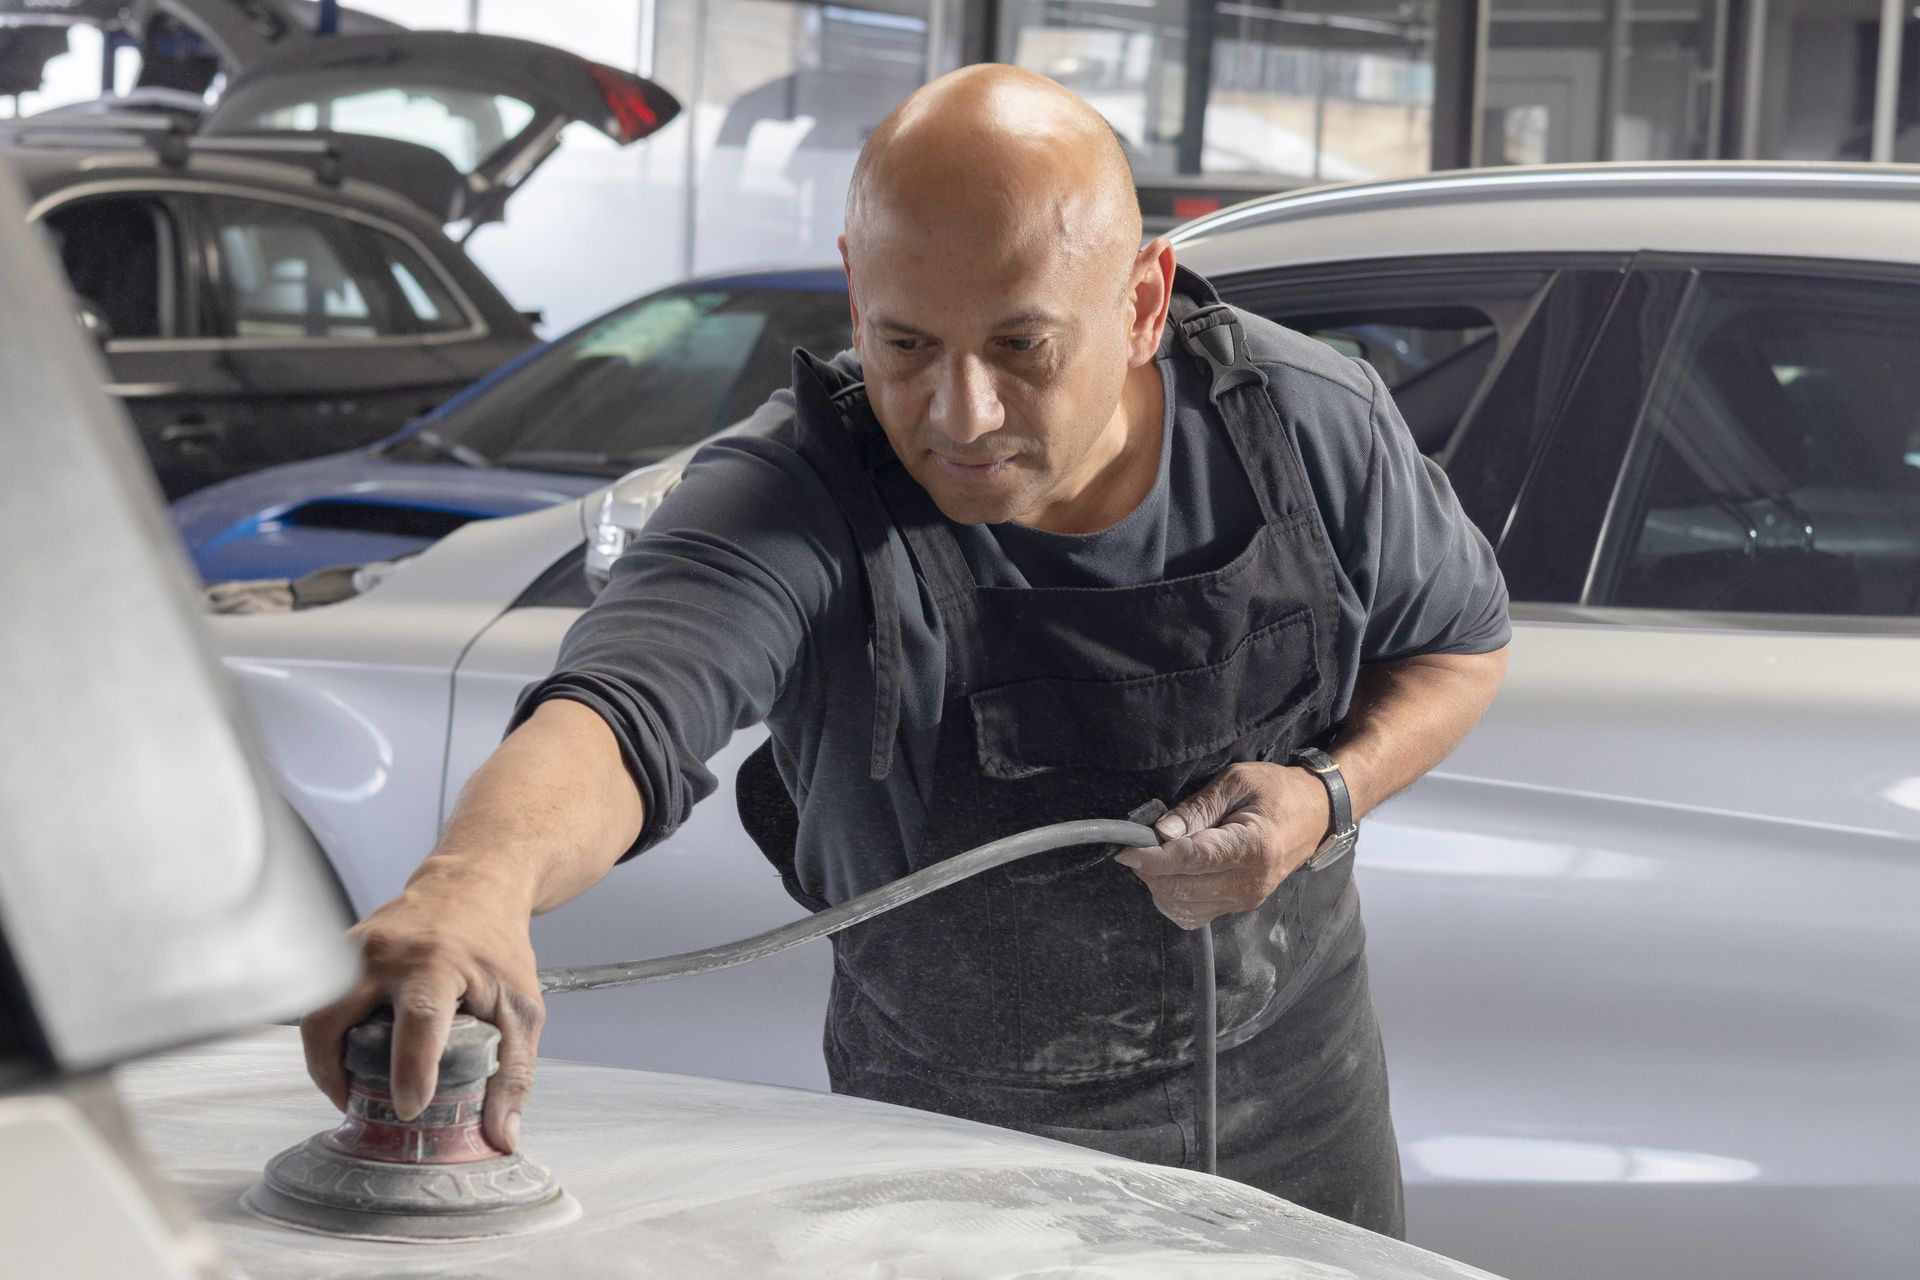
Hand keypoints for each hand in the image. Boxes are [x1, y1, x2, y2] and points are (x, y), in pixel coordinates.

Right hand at [299, 864, 543, 1153]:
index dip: (410, 1069)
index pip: (419, 1019)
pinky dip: (329, 1035)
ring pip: (316, 1014)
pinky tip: (352, 1053)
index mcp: (439, 961)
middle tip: (359, 1105)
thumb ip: (514, 1073)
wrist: (473, 884)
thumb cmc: (497, 945)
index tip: (408, 1108)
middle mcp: (387, 951)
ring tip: (353, 1086)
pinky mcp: (340, 951)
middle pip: (334, 1018)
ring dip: (325, 1059)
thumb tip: (503, 1136)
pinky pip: (320, 1001)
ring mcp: (355, 948)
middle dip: (334, 1073)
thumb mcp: (522, 1007)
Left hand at [1115, 762, 1331, 928]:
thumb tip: (1160, 832)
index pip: (1191, 860)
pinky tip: (1174, 874)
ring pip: (1185, 909)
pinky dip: (1175, 898)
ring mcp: (1247, 898)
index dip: (1153, 858)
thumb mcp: (1236, 782)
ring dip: (1160, 887)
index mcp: (1252, 847)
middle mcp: (1250, 881)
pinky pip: (1196, 913)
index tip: (1125, 850)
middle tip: (1140, 847)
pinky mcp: (1243, 905)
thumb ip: (1196, 808)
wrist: (1317, 813)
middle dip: (1151, 871)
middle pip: (1183, 890)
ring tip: (1158, 858)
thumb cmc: (1277, 791)